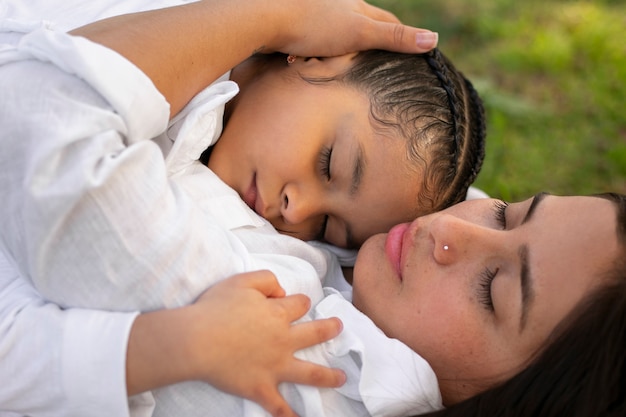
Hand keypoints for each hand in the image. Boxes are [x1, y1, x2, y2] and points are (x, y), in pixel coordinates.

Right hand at [181, 271, 344, 416]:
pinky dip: (290, 416)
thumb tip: (282, 292)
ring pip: (310, 372)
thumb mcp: (242, 281)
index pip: (300, 304)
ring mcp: (274, 366)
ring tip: (341, 378)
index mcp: (278, 314)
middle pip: (315, 333)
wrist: (196, 341)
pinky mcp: (261, 388)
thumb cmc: (215, 309)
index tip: (295, 302)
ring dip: (328, 376)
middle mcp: (283, 340)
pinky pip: (279, 406)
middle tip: (339, 327)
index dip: (299, 302)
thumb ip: (267, 280)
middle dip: (329, 329)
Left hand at [270, 0, 437, 56]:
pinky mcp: (293, 23)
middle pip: (359, 21)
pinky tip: (308, 57)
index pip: (385, 19)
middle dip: (370, 36)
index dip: (399, 32)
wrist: (266, 18)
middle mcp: (335, 4)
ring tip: (345, 58)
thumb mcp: (360, 33)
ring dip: (339, 43)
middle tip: (380, 53)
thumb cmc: (313, 25)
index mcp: (354, 6)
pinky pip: (310, 39)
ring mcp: (313, 12)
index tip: (411, 44)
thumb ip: (394, 37)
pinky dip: (314, 49)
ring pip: (334, 29)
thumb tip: (432, 40)